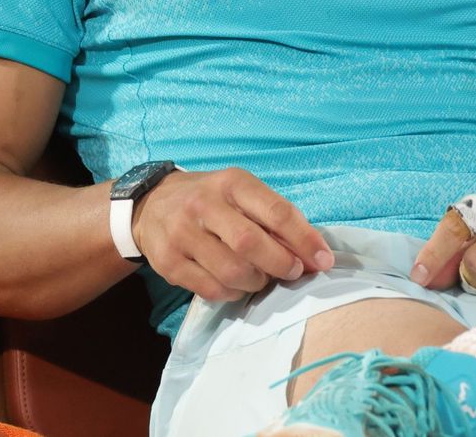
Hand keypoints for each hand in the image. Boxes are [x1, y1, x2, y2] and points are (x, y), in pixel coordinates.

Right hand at [130, 167, 334, 301]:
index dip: (305, 240)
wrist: (151, 204)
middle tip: (292, 272)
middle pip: (251, 244)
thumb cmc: (212, 199)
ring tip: (261, 277)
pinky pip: (212, 290)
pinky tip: (237, 284)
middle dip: (281, 264)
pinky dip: (234, 293)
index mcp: (232, 183)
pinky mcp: (168, 262)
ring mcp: (182, 234)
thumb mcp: (242, 193)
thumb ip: (276, 218)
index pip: (276, 212)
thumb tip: (315, 255)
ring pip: (232, 272)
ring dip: (257, 282)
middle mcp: (204, 204)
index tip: (323, 260)